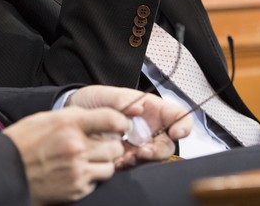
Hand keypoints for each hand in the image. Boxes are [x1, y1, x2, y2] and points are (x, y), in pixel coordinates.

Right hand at [3, 106, 129, 205]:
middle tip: (101, 145)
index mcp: (69, 123)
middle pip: (115, 146)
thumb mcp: (47, 118)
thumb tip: (100, 118)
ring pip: (110, 166)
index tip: (122, 126)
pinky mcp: (76, 189)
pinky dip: (90, 177)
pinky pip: (97, 182)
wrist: (6, 170)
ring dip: (103, 163)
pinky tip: (76, 172)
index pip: (112, 119)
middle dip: (111, 145)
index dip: (122, 123)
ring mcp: (77, 170)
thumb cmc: (23, 142)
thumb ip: (74, 117)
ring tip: (87, 160)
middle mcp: (76, 146)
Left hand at [66, 85, 192, 168]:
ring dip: (142, 160)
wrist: (75, 114)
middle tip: (143, 152)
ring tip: (125, 158)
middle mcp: (150, 127)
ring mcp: (139, 143)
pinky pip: (134, 164)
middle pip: (167, 143)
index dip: (183, 125)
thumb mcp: (106, 94)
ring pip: (152, 157)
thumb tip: (139, 108)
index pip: (178, 116)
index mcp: (151, 108)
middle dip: (158, 150)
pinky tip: (116, 163)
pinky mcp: (126, 156)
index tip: (175, 132)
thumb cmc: (94, 100)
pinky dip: (127, 166)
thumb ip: (123, 99)